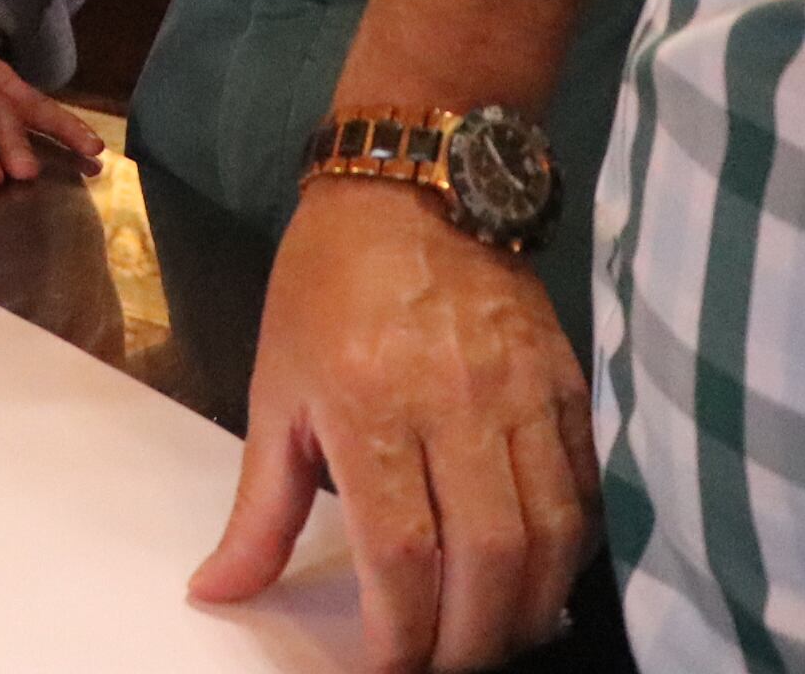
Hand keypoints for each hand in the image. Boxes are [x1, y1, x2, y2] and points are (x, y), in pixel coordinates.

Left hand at [189, 182, 595, 669]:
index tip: (385, 669)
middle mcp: (455, 404)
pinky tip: (543, 575)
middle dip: (471, 641)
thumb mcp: (275, 389)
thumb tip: (216, 593)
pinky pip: (588, 487)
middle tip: (445, 664)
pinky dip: (571, 549)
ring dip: (529, 608)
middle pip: (489, 560)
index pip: (400, 554)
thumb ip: (259, 508)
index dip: (400, 635)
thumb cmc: (326, 286)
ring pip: (552, 536)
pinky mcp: (568, 380)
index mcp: (368, 405)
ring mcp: (522, 392)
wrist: (411, 181)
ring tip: (495, 635)